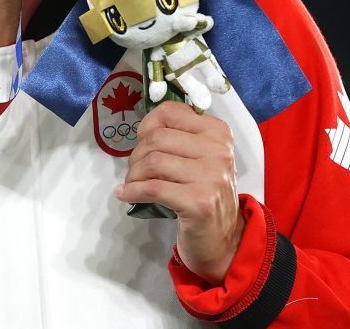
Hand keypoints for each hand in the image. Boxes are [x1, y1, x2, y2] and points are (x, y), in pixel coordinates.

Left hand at [115, 100, 244, 283]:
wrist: (223, 237)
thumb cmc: (204, 192)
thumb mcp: (200, 157)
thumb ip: (179, 137)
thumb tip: (142, 129)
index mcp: (218, 132)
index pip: (170, 112)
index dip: (147, 126)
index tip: (142, 142)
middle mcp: (218, 150)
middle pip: (157, 138)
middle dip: (136, 155)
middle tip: (136, 171)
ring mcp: (211, 176)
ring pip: (152, 162)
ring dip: (133, 175)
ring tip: (132, 184)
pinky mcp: (199, 202)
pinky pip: (152, 189)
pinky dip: (132, 191)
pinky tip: (126, 195)